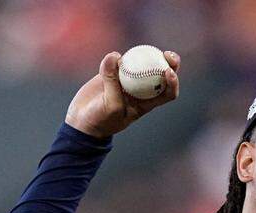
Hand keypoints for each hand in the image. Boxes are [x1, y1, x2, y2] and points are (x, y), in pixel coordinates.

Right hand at [65, 50, 181, 138]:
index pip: (168, 93)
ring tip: (142, 50)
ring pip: (141, 63)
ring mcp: (128, 79)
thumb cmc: (102, 120)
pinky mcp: (113, 72)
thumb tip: (115, 56)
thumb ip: (113, 83)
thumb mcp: (112, 106)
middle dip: (169, 62)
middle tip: (167, 54)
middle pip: (160, 73)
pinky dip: (116, 58)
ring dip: (145, 54)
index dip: (173, 82)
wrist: (82, 120)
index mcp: (147, 102)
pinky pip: (118, 60)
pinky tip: (113, 57)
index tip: (168, 72)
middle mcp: (141, 89)